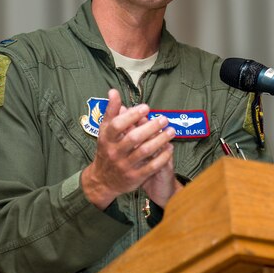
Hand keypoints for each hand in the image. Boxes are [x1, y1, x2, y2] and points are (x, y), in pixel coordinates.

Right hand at [80, 89, 175, 209]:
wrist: (102, 181)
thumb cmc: (106, 150)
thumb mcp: (105, 131)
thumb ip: (111, 111)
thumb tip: (113, 91)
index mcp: (106, 139)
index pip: (117, 125)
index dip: (132, 115)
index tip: (146, 108)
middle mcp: (114, 152)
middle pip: (133, 138)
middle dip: (150, 127)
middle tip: (164, 118)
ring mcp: (125, 165)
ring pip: (145, 151)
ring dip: (160, 140)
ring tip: (171, 131)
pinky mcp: (135, 177)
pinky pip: (151, 166)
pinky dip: (162, 157)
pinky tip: (170, 148)